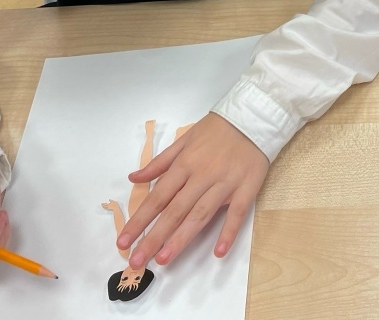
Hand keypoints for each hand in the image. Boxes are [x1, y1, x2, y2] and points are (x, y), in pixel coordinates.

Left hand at [118, 113, 268, 268]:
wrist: (254, 117)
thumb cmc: (217, 129)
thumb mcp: (185, 139)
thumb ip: (160, 162)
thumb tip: (134, 177)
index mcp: (185, 164)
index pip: (158, 197)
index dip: (140, 220)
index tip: (124, 241)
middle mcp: (202, 176)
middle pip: (175, 211)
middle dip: (154, 237)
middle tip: (137, 261)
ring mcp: (225, 184)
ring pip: (200, 215)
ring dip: (182, 238)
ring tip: (164, 259)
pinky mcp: (246, 188)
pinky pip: (237, 213)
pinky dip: (228, 232)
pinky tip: (219, 251)